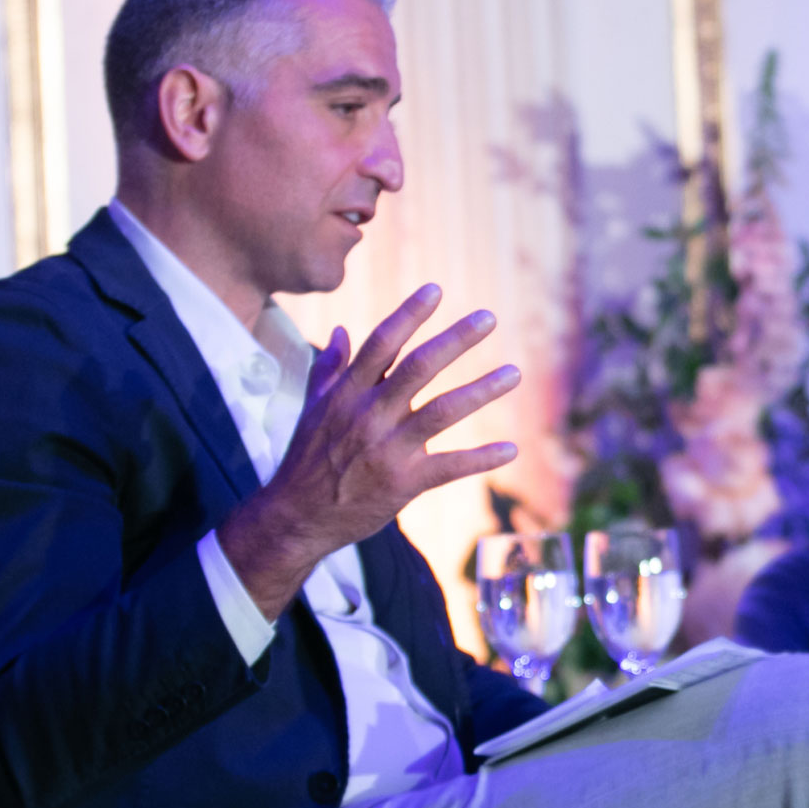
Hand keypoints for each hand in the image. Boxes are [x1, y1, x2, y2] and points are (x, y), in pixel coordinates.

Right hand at [219, 285, 520, 618]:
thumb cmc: (306, 459)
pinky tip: (511, 449)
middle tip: (489, 317)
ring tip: (514, 373)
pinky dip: (481, 458)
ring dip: (481, 391)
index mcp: (347, 393)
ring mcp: (387, 449)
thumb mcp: (311, 408)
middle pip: (418, 368)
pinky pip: (449, 467)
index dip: (409, 315)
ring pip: (441, 412)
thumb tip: (343, 329)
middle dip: (455, 341)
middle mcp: (368, 415)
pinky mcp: (403, 484)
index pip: (381, 343)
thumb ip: (330, 368)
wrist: (295, 518)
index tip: (436, 289)